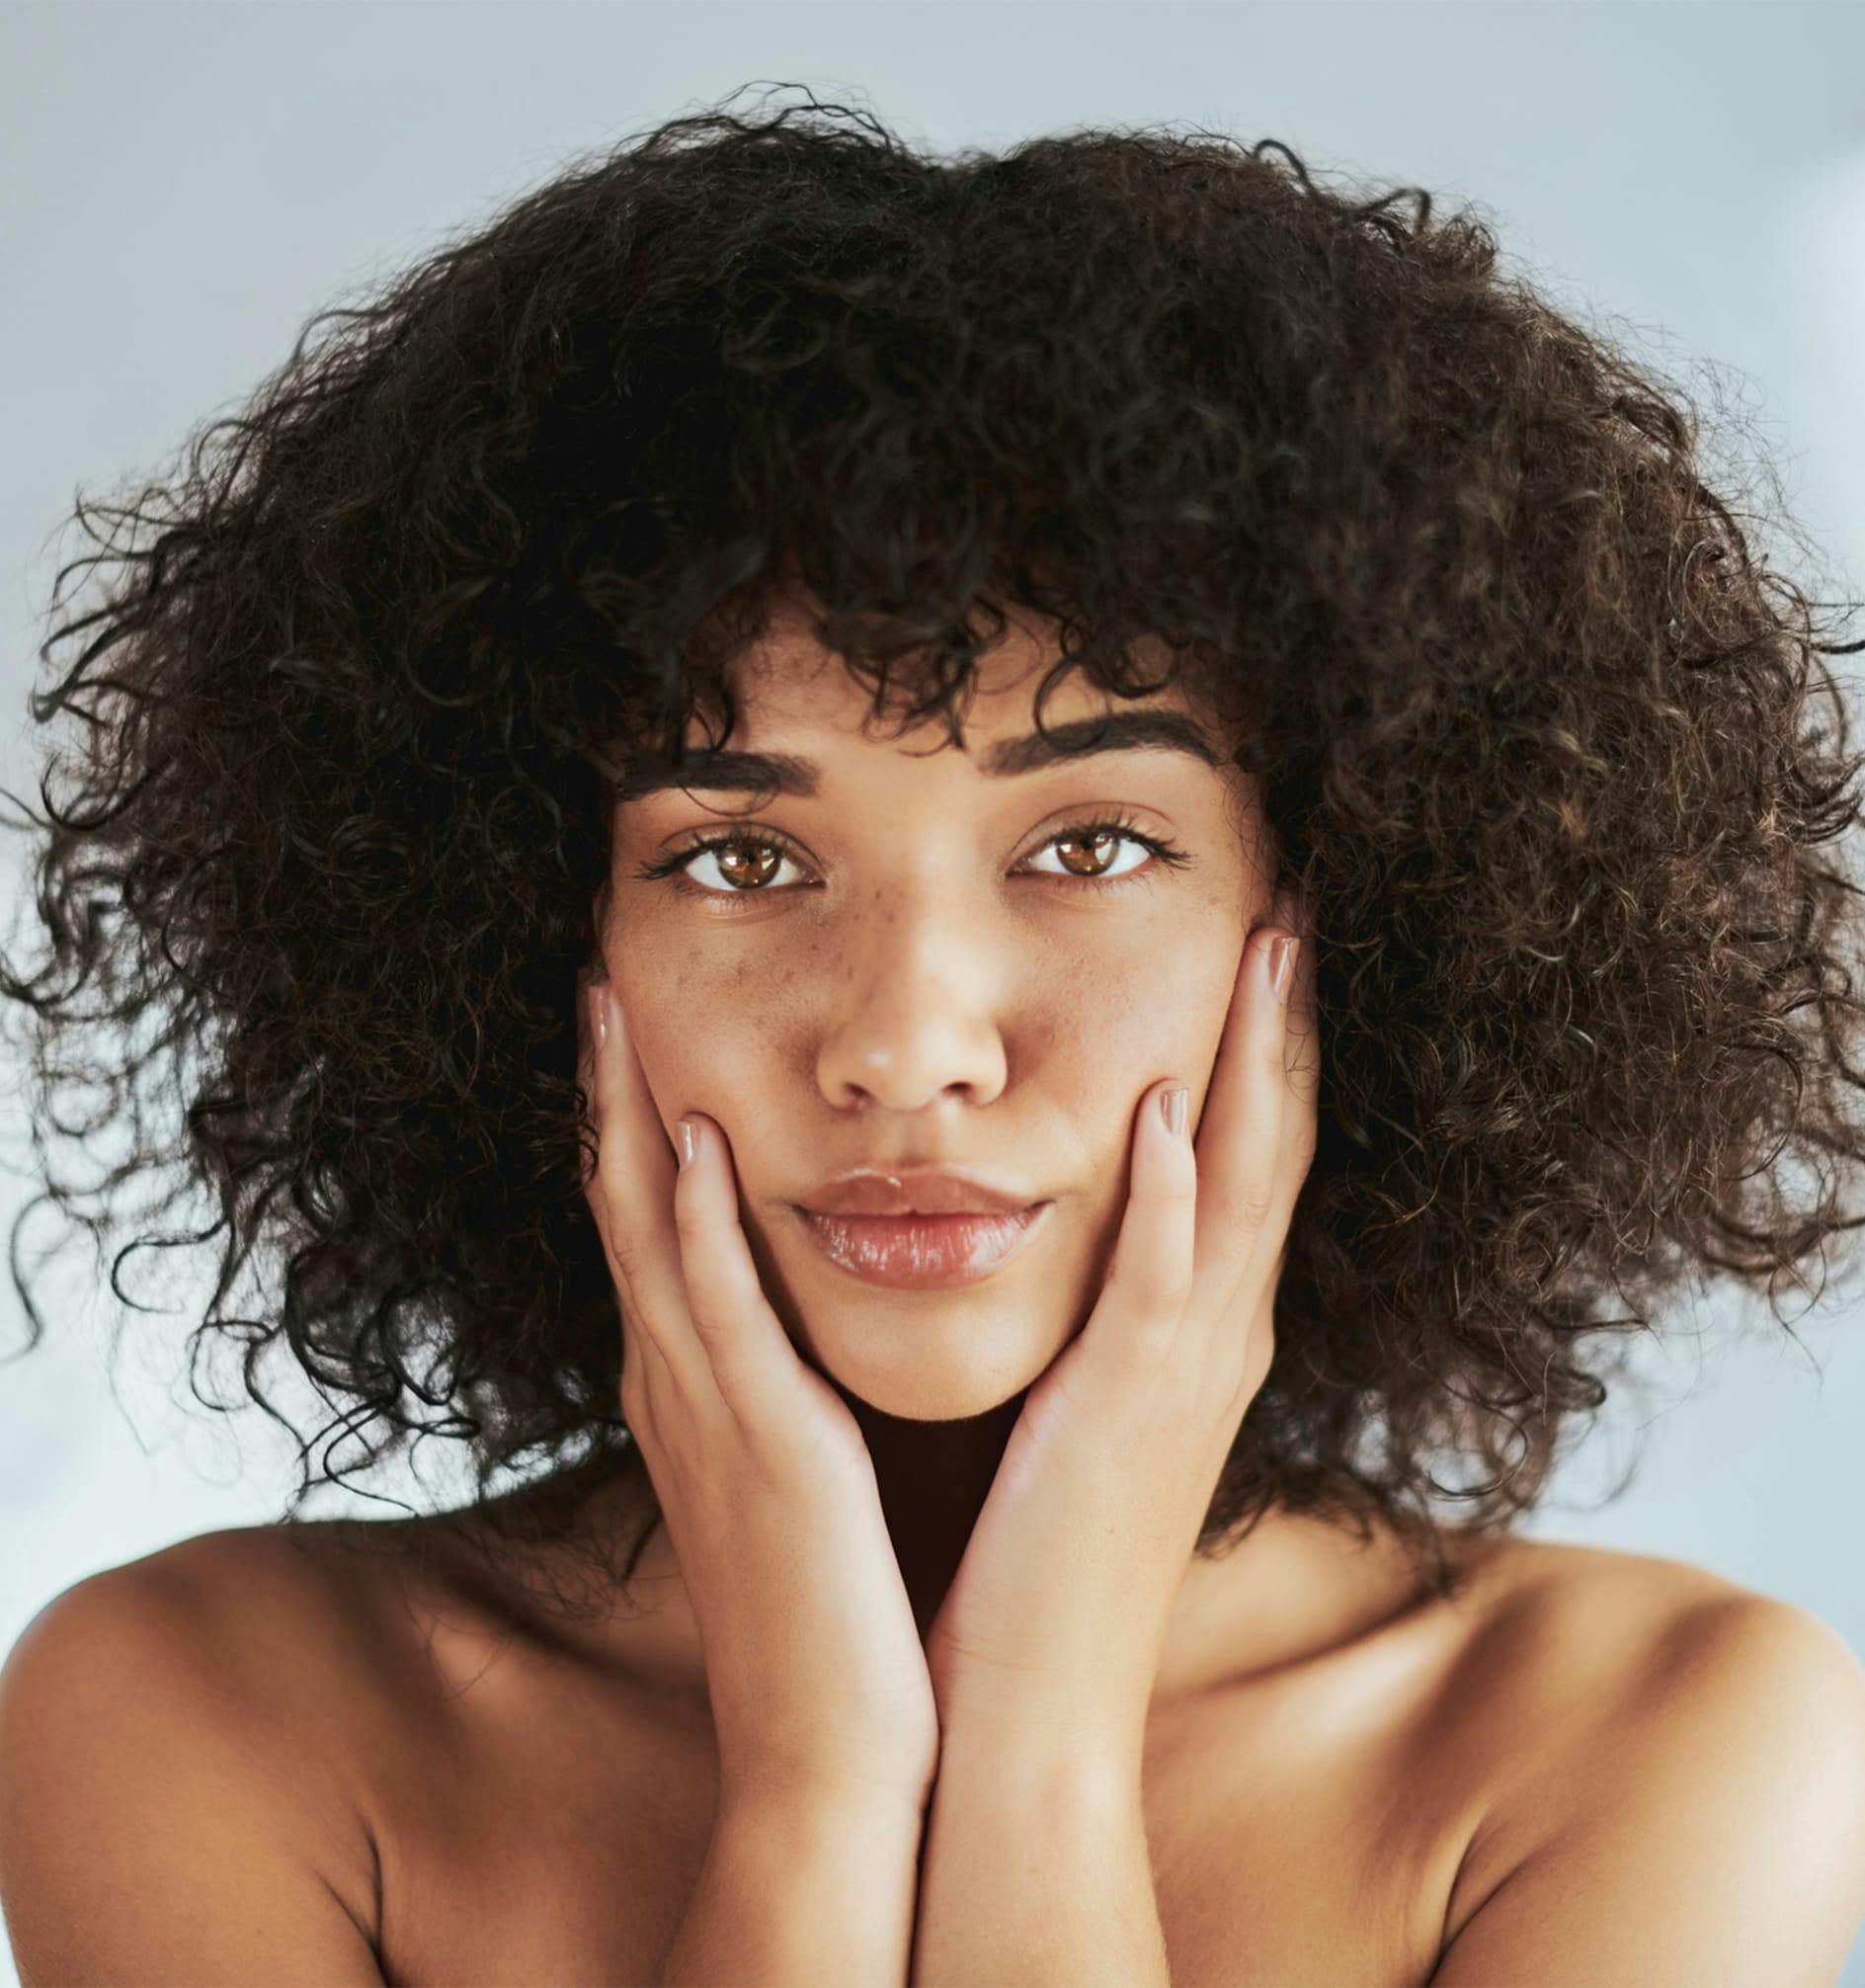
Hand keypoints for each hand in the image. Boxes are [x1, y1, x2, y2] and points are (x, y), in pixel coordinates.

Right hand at [578, 972, 939, 1813]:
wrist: (831, 1746)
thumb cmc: (821, 1605)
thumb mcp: (788, 1467)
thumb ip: (774, 1382)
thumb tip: (788, 1313)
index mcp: (689, 1382)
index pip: (643, 1222)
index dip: (625, 1115)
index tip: (629, 1019)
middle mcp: (675, 1380)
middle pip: (619, 1202)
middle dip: (604, 1088)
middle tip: (594, 975)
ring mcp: (704, 1408)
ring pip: (644, 1233)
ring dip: (626, 1115)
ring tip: (615, 1008)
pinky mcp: (758, 1442)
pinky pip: (713, 1313)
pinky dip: (691, 1225)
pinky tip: (686, 1142)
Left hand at [921, 887, 1319, 1761]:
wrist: (1029, 1710)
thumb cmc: (1040, 1556)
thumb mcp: (1084, 1410)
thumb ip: (1101, 1319)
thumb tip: (1081, 1234)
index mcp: (1198, 1330)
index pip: (1250, 1154)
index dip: (1264, 1044)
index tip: (1261, 937)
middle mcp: (1216, 1335)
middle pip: (1272, 1142)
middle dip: (1284, 1019)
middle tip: (1293, 897)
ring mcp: (1184, 1372)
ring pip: (1242, 1186)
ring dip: (1253, 1063)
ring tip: (1265, 946)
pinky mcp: (1126, 1414)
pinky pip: (1162, 1282)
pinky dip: (1174, 1193)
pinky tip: (1166, 1105)